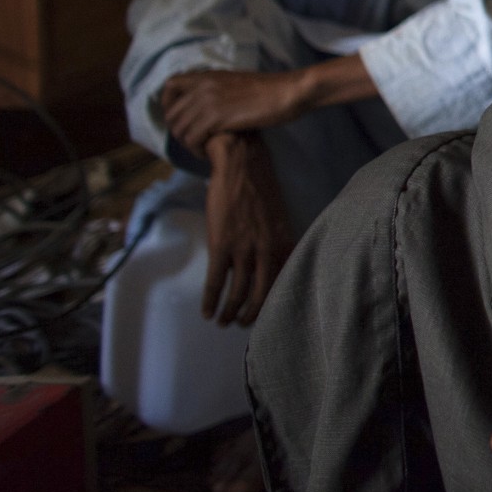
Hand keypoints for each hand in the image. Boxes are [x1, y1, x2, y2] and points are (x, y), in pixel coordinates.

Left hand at [162, 69, 305, 156]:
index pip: (169, 86)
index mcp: (207, 76)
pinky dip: (196, 150)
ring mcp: (207, 102)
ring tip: (201, 149)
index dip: (167, 105)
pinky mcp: (216, 118)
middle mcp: (202, 87)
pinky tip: (207, 153)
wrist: (287, 92)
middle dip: (178, 132)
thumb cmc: (270, 90)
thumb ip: (219, 89)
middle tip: (193, 141)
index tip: (179, 118)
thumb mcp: (237, 83)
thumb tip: (211, 103)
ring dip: (187, 144)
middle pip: (172, 114)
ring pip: (179, 129)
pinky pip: (192, 139)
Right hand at [202, 132, 294, 326]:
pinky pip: (215, 281)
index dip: (271, 305)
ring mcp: (244, 249)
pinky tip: (206, 312)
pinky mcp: (221, 244)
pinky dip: (210, 300)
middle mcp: (267, 250)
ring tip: (222, 322)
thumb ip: (279, 243)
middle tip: (241, 325)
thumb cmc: (261, 190)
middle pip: (260, 295)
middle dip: (249, 315)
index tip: (266, 318)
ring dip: (228, 312)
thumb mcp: (280, 219)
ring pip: (236, 293)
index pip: (281, 284)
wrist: (241, 166)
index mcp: (284, 244)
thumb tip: (277, 267)